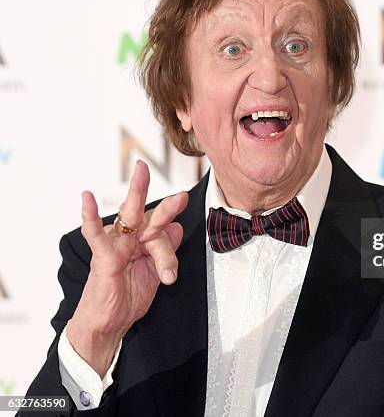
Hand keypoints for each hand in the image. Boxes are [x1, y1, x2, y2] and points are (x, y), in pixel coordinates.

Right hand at [66, 160, 187, 376]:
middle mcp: (130, 238)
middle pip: (148, 215)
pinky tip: (87, 198)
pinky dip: (90, 216)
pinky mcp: (103, 255)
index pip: (163, 235)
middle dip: (166, 205)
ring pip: (132, 219)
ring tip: (142, 172)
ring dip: (138, 197)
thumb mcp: (155, 273)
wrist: (108, 325)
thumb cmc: (128, 297)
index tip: (170, 276)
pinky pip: (95, 234)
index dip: (169, 254)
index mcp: (144, 242)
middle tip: (181, 196)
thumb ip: (166, 251)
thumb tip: (178, 228)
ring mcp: (116, 244)